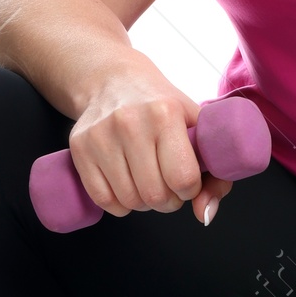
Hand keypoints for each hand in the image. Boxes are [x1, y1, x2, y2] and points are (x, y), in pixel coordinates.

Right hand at [67, 53, 234, 224]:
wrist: (115, 82)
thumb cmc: (162, 107)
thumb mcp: (197, 127)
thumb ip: (215, 174)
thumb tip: (204, 215)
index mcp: (165, 114)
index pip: (183, 178)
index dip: (190, 190)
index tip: (187, 180)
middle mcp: (130, 123)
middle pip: (155, 195)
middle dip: (168, 201)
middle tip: (169, 186)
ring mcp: (101, 136)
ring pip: (129, 201)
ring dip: (144, 203)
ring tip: (148, 183)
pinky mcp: (80, 148)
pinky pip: (103, 200)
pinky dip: (119, 204)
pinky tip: (127, 186)